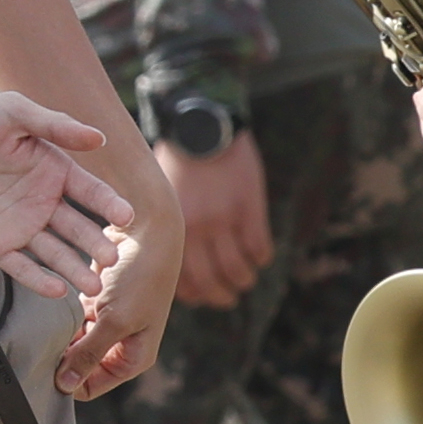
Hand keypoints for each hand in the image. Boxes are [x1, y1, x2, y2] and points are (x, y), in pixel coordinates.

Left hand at [0, 94, 131, 299]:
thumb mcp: (12, 112)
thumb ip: (55, 125)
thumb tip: (98, 136)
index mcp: (50, 168)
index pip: (88, 191)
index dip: (108, 203)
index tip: (126, 216)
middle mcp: (40, 200)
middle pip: (76, 228)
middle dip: (95, 243)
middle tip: (110, 259)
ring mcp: (18, 225)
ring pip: (55, 252)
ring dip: (74, 268)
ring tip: (92, 285)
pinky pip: (21, 266)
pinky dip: (39, 279)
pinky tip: (57, 289)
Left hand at [54, 207, 181, 401]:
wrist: (148, 229)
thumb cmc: (141, 277)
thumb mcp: (115, 321)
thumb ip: (89, 354)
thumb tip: (66, 386)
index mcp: (134, 359)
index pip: (91, 386)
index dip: (68, 382)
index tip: (43, 369)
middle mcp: (122, 344)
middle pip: (81, 365)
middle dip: (61, 358)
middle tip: (38, 346)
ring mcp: (108, 322)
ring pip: (74, 341)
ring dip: (60, 336)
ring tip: (42, 327)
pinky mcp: (96, 301)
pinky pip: (73, 319)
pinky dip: (62, 317)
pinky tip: (49, 310)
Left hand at [159, 132, 273, 308]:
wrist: (198, 126)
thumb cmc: (176, 162)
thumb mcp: (161, 199)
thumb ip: (166, 230)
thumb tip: (164, 263)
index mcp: (171, 230)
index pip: (184, 281)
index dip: (196, 295)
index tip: (203, 296)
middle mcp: (197, 230)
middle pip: (212, 283)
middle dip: (222, 296)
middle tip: (228, 297)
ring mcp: (224, 220)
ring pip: (238, 270)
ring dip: (244, 280)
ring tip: (245, 279)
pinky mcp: (249, 207)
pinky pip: (259, 248)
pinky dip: (261, 258)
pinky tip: (259, 256)